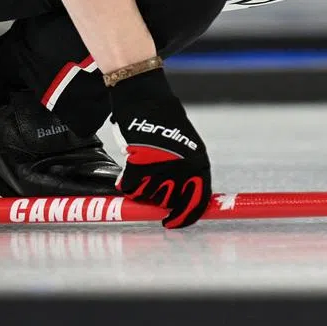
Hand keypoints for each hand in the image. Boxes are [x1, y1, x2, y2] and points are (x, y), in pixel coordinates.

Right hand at [109, 69, 210, 227]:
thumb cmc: (167, 126)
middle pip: (168, 203)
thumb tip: (181, 205)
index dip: (183, 218)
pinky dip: (127, 181)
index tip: (170, 224)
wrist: (147, 101)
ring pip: (148, 196)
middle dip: (158, 199)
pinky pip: (130, 187)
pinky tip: (129, 167)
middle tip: (151, 186)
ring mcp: (161, 169)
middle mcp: (183, 170)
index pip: (196, 203)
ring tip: (142, 168)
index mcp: (199, 166)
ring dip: (142, 188)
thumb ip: (188, 175)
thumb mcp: (187, 149)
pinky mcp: (139, 165)